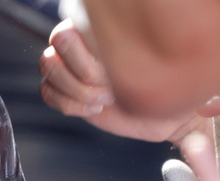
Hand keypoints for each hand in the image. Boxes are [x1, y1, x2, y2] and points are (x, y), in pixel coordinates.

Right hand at [39, 19, 206, 144]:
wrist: (168, 115)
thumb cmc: (172, 85)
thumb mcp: (166, 61)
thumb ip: (145, 43)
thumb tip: (123, 52)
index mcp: (104, 26)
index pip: (73, 28)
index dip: (88, 57)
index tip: (115, 74)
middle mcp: (84, 40)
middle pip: (56, 45)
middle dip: (81, 75)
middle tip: (109, 90)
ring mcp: (72, 64)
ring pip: (47, 66)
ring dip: (74, 90)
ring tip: (103, 100)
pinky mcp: (66, 89)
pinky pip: (46, 91)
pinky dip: (67, 104)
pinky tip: (94, 108)